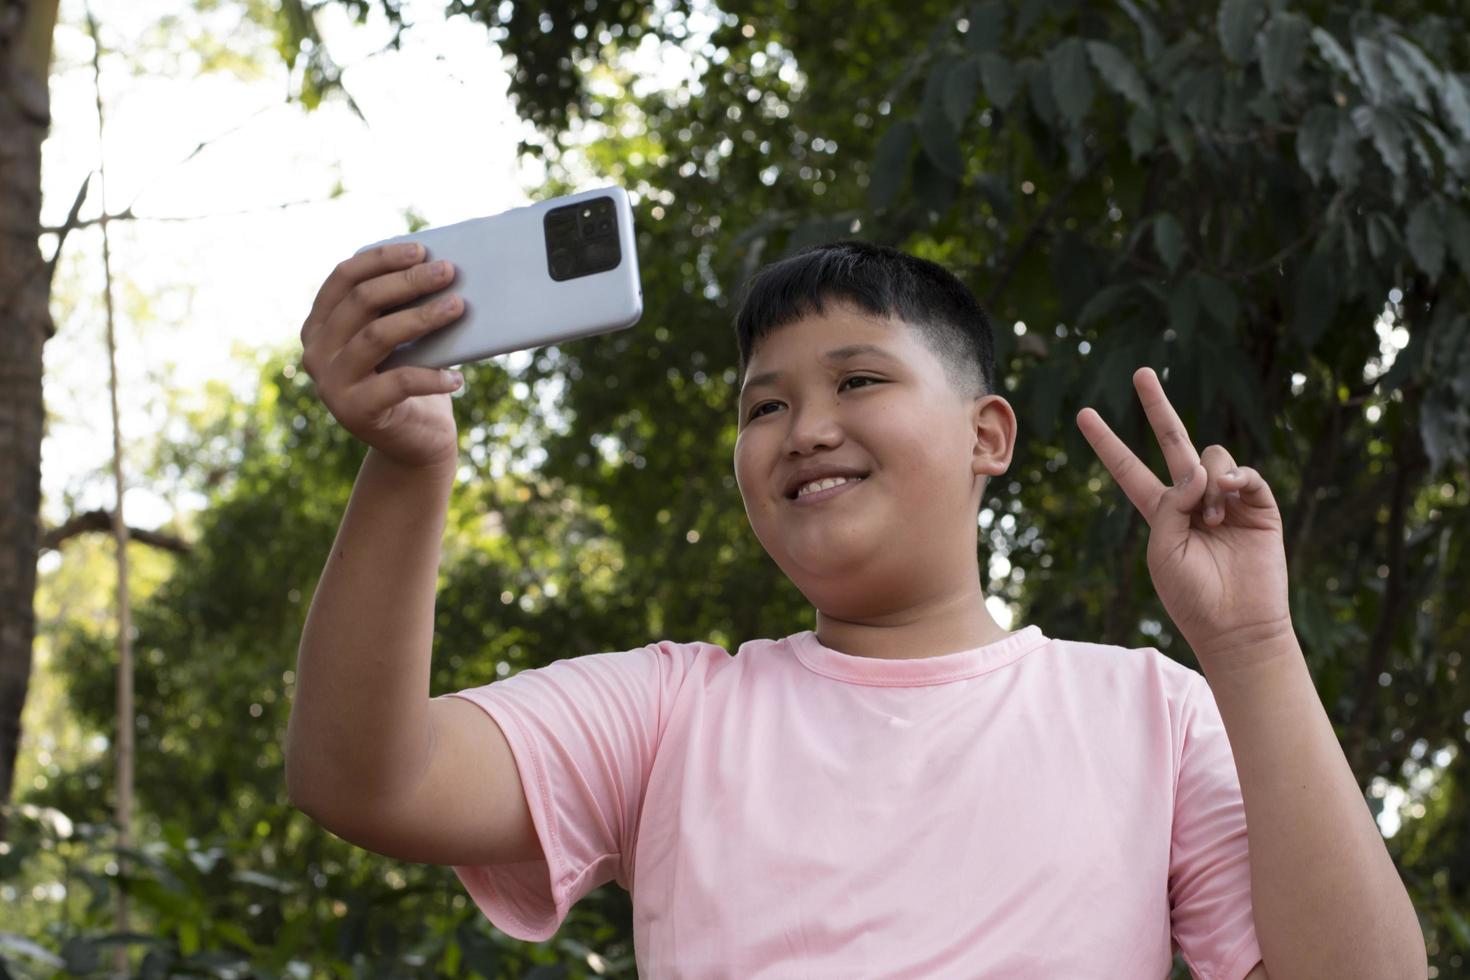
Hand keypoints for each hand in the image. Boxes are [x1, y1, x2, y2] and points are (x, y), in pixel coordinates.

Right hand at [300, 242, 464, 471]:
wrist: (414, 443)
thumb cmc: (412, 378)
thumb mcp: (404, 339)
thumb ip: (401, 308)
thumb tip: (440, 268)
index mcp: (320, 324)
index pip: (344, 277)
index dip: (381, 259)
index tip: (421, 249)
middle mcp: (316, 351)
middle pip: (362, 301)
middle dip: (408, 282)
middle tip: (448, 272)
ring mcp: (330, 383)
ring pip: (377, 336)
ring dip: (423, 317)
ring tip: (458, 306)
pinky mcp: (354, 411)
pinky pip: (398, 382)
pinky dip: (432, 377)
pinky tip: (458, 377)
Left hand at [1075, 367, 1292, 669]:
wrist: (1235, 624)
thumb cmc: (1191, 594)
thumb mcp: (1164, 548)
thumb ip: (1171, 504)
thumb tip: (1199, 470)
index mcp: (1160, 511)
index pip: (1128, 468)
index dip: (1107, 442)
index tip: (1084, 415)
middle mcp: (1192, 498)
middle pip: (1171, 441)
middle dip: (1156, 406)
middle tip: (1141, 372)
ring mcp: (1227, 498)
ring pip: (1210, 456)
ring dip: (1207, 482)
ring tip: (1212, 518)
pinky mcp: (1259, 506)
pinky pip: (1245, 472)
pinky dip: (1236, 477)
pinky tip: (1230, 493)